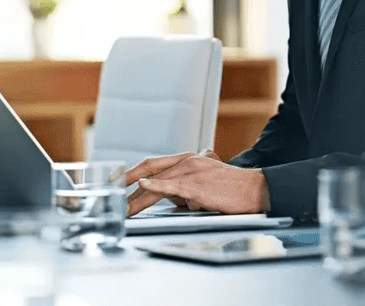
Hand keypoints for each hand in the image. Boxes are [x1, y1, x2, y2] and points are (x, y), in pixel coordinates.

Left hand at [124, 151, 268, 216]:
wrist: (254, 189)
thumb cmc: (231, 188)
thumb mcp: (205, 179)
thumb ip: (187, 185)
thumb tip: (173, 197)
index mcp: (187, 159)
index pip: (152, 163)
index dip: (132, 172)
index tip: (115, 181)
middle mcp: (186, 161)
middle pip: (149, 170)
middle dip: (126, 183)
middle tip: (110, 194)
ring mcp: (192, 171)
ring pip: (157, 181)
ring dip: (136, 197)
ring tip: (122, 207)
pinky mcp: (198, 185)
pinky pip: (173, 185)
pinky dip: (157, 185)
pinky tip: (145, 186)